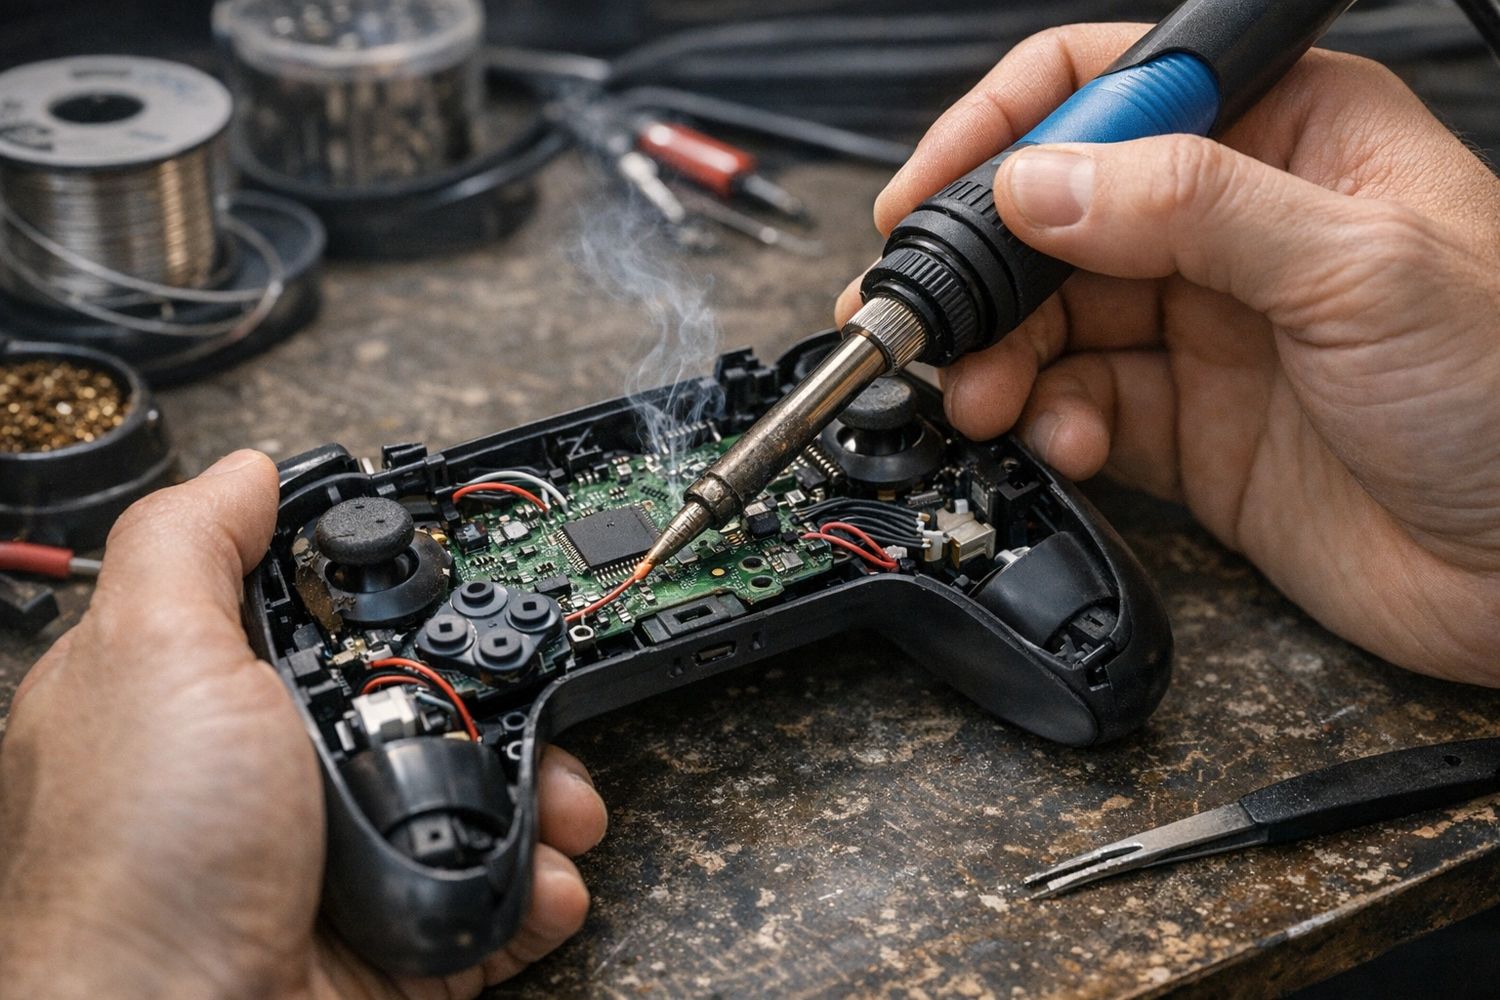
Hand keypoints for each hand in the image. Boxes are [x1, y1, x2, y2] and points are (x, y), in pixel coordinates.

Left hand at [0, 451, 608, 998]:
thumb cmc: (138, 867)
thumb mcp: (152, 660)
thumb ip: (193, 547)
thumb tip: (247, 468)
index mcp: (214, 702)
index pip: (328, 620)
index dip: (405, 594)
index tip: (476, 582)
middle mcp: (278, 780)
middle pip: (427, 706)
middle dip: (508, 700)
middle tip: (549, 701)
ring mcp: (340, 862)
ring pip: (476, 799)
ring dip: (548, 795)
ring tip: (570, 806)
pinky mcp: (394, 940)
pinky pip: (490, 895)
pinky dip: (537, 886)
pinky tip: (548, 879)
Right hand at [839, 24, 1499, 683]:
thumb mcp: (1357, 267)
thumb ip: (1189, 208)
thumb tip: (1040, 182)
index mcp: (1289, 136)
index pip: (1109, 88)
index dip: (1006, 129)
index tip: (930, 192)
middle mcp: (1233, 225)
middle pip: (1057, 215)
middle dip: (982, 270)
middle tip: (923, 320)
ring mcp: (1204, 328)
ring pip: (1052, 320)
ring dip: (1000, 359)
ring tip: (983, 396)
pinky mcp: (1185, 425)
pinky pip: (1079, 408)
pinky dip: (1051, 426)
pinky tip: (1067, 440)